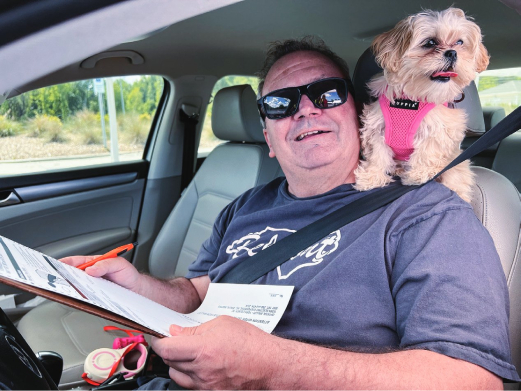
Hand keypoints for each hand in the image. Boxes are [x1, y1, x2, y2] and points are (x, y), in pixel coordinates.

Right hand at [59, 255, 141, 291]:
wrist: (137, 289)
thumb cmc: (128, 274)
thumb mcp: (120, 264)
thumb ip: (106, 264)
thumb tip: (91, 269)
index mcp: (93, 263)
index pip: (75, 261)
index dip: (64, 263)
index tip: (56, 266)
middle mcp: (90, 274)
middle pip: (72, 275)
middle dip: (63, 277)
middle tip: (58, 279)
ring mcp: (91, 286)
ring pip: (76, 287)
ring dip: (71, 288)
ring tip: (67, 289)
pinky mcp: (94, 297)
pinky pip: (84, 297)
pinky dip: (80, 298)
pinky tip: (79, 298)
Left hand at [151, 316, 276, 389]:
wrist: (271, 365)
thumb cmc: (251, 342)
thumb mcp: (223, 324)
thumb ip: (195, 329)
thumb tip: (176, 332)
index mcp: (203, 350)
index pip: (166, 349)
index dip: (158, 342)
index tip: (156, 336)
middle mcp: (201, 371)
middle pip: (169, 363)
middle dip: (169, 350)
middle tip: (176, 340)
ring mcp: (206, 386)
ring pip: (177, 376)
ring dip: (177, 364)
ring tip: (189, 353)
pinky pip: (191, 385)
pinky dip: (189, 375)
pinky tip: (200, 365)